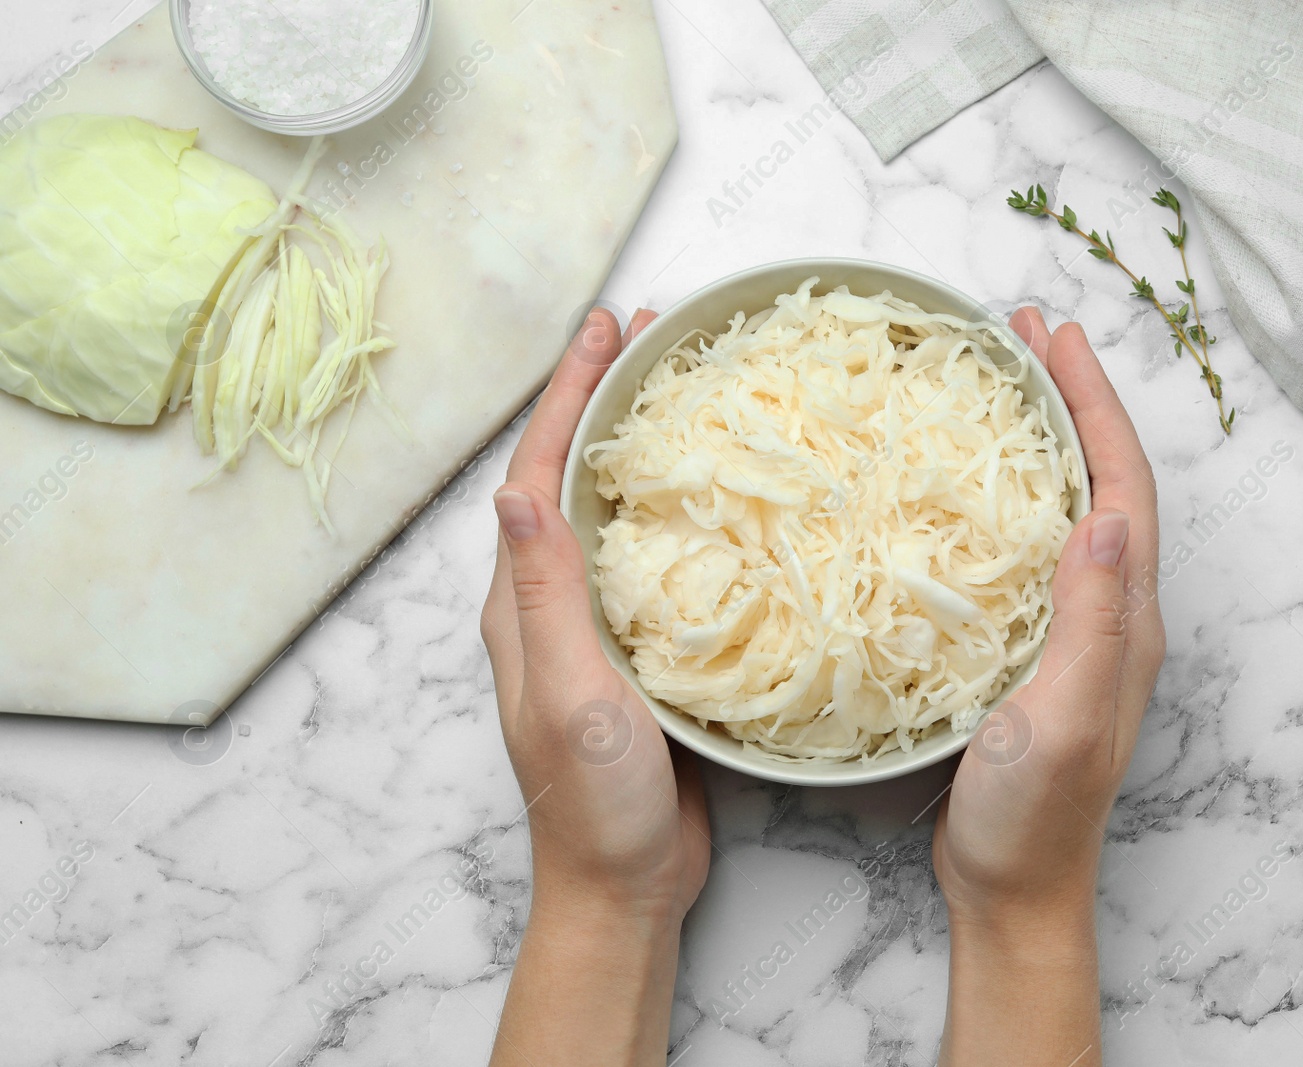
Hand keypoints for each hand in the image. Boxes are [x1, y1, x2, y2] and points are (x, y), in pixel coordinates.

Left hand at [479, 308, 709, 1066]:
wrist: (622, 885)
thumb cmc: (594, 803)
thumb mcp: (571, 693)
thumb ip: (547, 598)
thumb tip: (518, 495)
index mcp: (521, 606)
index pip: (536, 476)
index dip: (567, 398)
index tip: (603, 332)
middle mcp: (549, 606)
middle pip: (569, 479)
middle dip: (599, 403)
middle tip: (647, 339)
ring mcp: (594, 629)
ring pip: (611, 514)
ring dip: (636, 447)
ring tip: (678, 392)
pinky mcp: (637, 655)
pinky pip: (650, 560)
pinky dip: (673, 511)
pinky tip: (712, 498)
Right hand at [933, 308, 1165, 1065]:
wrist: (1014, 887)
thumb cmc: (1034, 814)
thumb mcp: (1064, 716)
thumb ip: (1093, 622)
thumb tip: (1110, 517)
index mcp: (1126, 618)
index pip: (1121, 485)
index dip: (1092, 406)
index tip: (1056, 338)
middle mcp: (1111, 612)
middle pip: (1101, 480)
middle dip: (1072, 399)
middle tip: (1025, 333)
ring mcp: (1072, 629)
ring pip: (1066, 505)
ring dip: (1044, 436)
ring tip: (1002, 381)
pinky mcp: (1031, 647)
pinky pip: (1028, 545)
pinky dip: (1009, 493)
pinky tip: (968, 486)